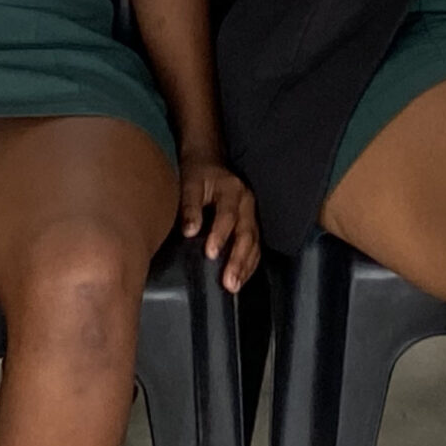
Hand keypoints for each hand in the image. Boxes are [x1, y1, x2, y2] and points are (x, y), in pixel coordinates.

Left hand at [179, 154, 261, 292]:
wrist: (209, 159)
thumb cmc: (198, 174)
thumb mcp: (190, 183)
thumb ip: (190, 207)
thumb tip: (189, 231)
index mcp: (232, 191)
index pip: (228, 215)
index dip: (220, 234)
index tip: (210, 254)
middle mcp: (247, 203)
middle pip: (246, 234)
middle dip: (238, 260)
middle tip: (229, 282)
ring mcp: (252, 214)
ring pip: (254, 243)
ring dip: (245, 266)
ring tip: (234, 286)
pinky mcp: (252, 224)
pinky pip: (255, 246)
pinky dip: (249, 264)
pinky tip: (241, 278)